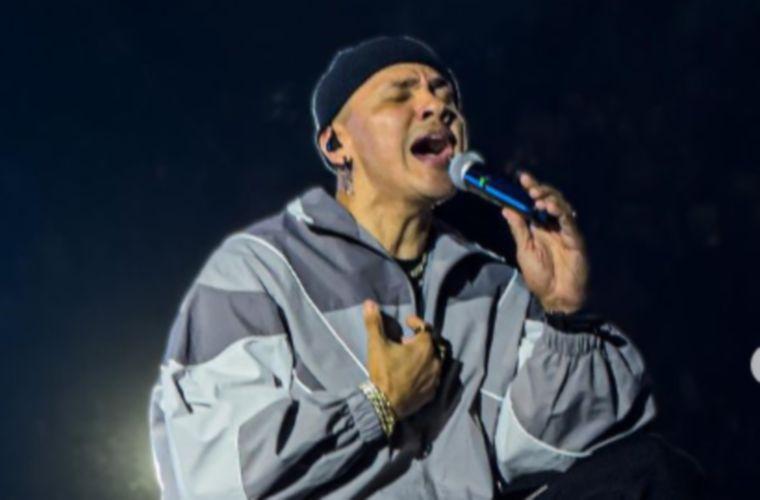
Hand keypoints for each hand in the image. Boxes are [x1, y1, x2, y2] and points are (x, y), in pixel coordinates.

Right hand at [362, 300, 441, 418]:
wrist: (384, 404)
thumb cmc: (383, 371)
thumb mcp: (377, 345)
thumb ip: (374, 322)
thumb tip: (369, 303)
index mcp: (425, 346)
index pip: (426, 327)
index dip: (416, 322)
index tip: (407, 322)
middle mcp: (435, 361)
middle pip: (433, 344)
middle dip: (421, 340)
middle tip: (406, 341)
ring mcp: (435, 378)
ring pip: (434, 361)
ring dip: (424, 357)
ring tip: (409, 358)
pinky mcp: (432, 392)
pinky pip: (433, 377)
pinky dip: (425, 372)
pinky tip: (413, 375)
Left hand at [501, 171, 588, 313]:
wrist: (556, 296)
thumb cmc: (540, 276)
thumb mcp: (524, 250)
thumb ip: (518, 229)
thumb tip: (506, 208)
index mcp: (539, 226)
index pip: (534, 202)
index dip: (530, 189)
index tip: (521, 178)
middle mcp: (553, 225)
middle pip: (549, 199)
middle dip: (540, 190)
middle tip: (529, 186)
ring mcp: (566, 231)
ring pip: (561, 206)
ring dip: (549, 198)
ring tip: (537, 197)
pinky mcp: (576, 239)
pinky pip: (569, 222)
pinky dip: (561, 213)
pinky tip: (550, 208)